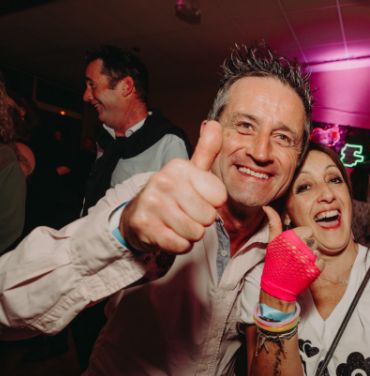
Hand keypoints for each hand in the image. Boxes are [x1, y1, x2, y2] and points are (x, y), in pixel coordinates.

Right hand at [119, 121, 227, 253]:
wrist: (138, 215)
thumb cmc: (172, 194)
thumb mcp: (190, 172)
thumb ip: (206, 151)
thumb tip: (216, 124)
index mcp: (180, 167)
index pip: (219, 197)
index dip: (213, 204)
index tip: (198, 199)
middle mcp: (164, 181)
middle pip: (208, 217)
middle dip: (201, 221)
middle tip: (186, 214)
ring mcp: (152, 203)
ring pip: (195, 233)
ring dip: (190, 234)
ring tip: (177, 223)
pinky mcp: (145, 225)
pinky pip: (181, 245)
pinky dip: (179, 245)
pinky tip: (169, 233)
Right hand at [260, 206, 322, 302]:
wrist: (277, 287)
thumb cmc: (274, 263)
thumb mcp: (272, 242)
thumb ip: (273, 223)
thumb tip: (267, 207)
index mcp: (289, 239)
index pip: (308, 231)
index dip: (303, 238)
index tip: (295, 245)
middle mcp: (299, 248)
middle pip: (313, 241)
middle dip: (307, 247)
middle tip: (296, 256)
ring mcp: (307, 260)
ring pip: (317, 251)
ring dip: (311, 257)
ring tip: (299, 263)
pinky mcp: (314, 270)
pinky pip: (321, 262)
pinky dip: (315, 266)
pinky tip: (305, 269)